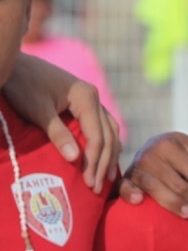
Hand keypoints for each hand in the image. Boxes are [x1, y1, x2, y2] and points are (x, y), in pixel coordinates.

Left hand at [3, 61, 120, 192]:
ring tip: (105, 177)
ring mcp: (91, 99)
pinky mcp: (83, 103)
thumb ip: (57, 133)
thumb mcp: (37, 110)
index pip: (97, 136)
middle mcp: (94, 97)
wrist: (13, 63)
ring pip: (109, 131)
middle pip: (108, 135)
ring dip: (108, 155)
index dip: (94, 161)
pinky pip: (101, 127)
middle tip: (97, 187)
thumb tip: (75, 159)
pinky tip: (101, 158)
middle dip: (103, 162)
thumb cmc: (21, 84)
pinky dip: (103, 144)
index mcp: (87, 97)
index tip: (89, 183)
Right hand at [119, 132, 187, 218]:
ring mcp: (136, 166)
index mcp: (171, 144)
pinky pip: (125, 187)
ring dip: (174, 203)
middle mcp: (151, 153)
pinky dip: (130, 194)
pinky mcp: (125, 179)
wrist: (155, 147)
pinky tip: (139, 201)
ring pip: (156, 188)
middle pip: (178, 184)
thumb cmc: (183, 155)